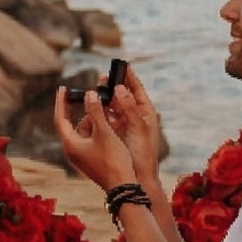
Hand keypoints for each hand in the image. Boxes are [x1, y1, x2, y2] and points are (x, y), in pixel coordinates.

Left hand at [53, 86, 137, 190]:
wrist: (123, 187)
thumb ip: (96, 111)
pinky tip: (110, 123)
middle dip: (82, 110)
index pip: (60, 118)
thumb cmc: (113, 160)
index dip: (61, 102)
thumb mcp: (104, 132)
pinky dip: (98, 129)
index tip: (62, 88)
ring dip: (93, 119)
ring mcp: (82, 157)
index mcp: (71, 144)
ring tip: (105, 108)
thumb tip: (89, 94)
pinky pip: (91, 139)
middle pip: (72, 124)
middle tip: (87, 95)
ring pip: (84, 131)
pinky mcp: (91, 160)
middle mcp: (73, 151)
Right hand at [103, 64, 165, 183]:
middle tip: (103, 77)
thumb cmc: (142, 154)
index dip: (129, 77)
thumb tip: (119, 88)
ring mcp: (126, 126)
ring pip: (114, 107)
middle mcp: (137, 117)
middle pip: (124, 96)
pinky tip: (94, 108)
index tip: (121, 64)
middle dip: (114, 86)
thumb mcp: (138, 127)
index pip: (137, 89)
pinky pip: (108, 119)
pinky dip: (102, 112)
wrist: (139, 178)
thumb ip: (129, 107)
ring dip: (106, 98)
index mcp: (147, 113)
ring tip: (97, 90)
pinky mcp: (116, 134)